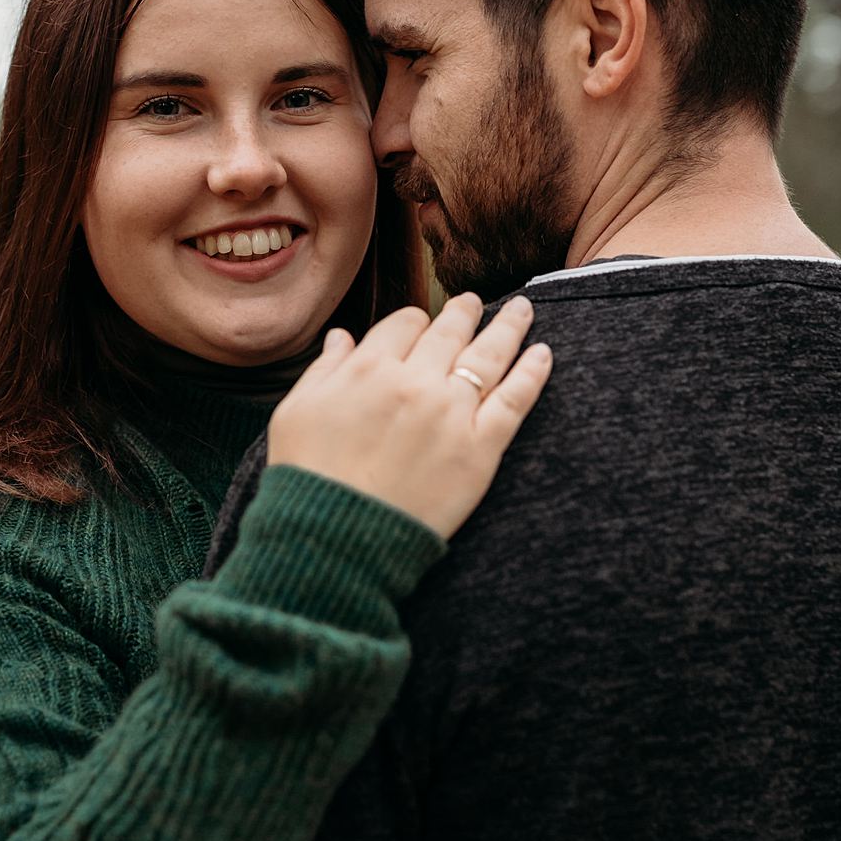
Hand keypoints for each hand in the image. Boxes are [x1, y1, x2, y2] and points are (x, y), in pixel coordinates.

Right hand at [267, 293, 551, 538]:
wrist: (337, 537)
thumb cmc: (308, 477)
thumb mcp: (296, 411)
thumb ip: (324, 368)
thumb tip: (342, 337)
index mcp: (369, 367)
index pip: (405, 324)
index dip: (416, 321)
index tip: (422, 326)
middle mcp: (415, 381)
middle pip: (451, 332)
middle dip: (465, 313)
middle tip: (475, 303)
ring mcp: (452, 413)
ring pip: (490, 355)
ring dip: (510, 327)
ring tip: (524, 310)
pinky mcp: (481, 449)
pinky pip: (515, 400)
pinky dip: (533, 372)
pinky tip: (544, 354)